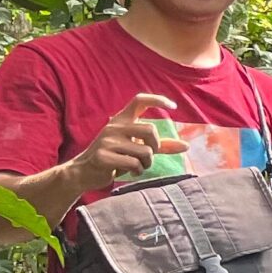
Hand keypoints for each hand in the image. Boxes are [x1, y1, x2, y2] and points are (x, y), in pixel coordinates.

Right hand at [66, 93, 186, 193]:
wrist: (84, 173)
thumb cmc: (115, 158)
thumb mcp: (136, 148)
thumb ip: (160, 146)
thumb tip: (186, 146)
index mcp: (122, 120)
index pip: (139, 100)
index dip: (158, 100)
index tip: (173, 106)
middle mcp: (114, 126)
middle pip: (151, 130)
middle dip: (156, 147)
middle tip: (148, 156)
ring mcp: (107, 141)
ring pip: (145, 151)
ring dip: (146, 163)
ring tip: (136, 166)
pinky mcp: (103, 156)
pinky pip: (134, 164)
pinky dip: (138, 171)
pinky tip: (130, 172)